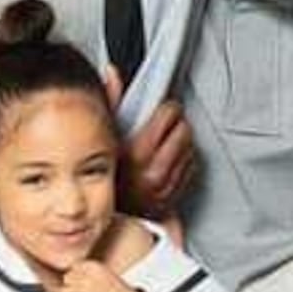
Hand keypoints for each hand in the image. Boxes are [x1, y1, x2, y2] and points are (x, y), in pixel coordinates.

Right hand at [105, 67, 195, 215]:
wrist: (109, 217)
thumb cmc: (102, 177)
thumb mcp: (102, 138)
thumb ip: (109, 102)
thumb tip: (112, 74)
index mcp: (136, 154)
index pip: (168, 115)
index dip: (167, 108)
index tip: (163, 108)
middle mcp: (155, 171)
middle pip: (184, 130)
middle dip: (177, 124)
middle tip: (167, 124)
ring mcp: (168, 185)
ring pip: (190, 148)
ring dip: (182, 141)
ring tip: (166, 142)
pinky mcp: (176, 194)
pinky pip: (190, 167)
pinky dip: (184, 159)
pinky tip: (169, 159)